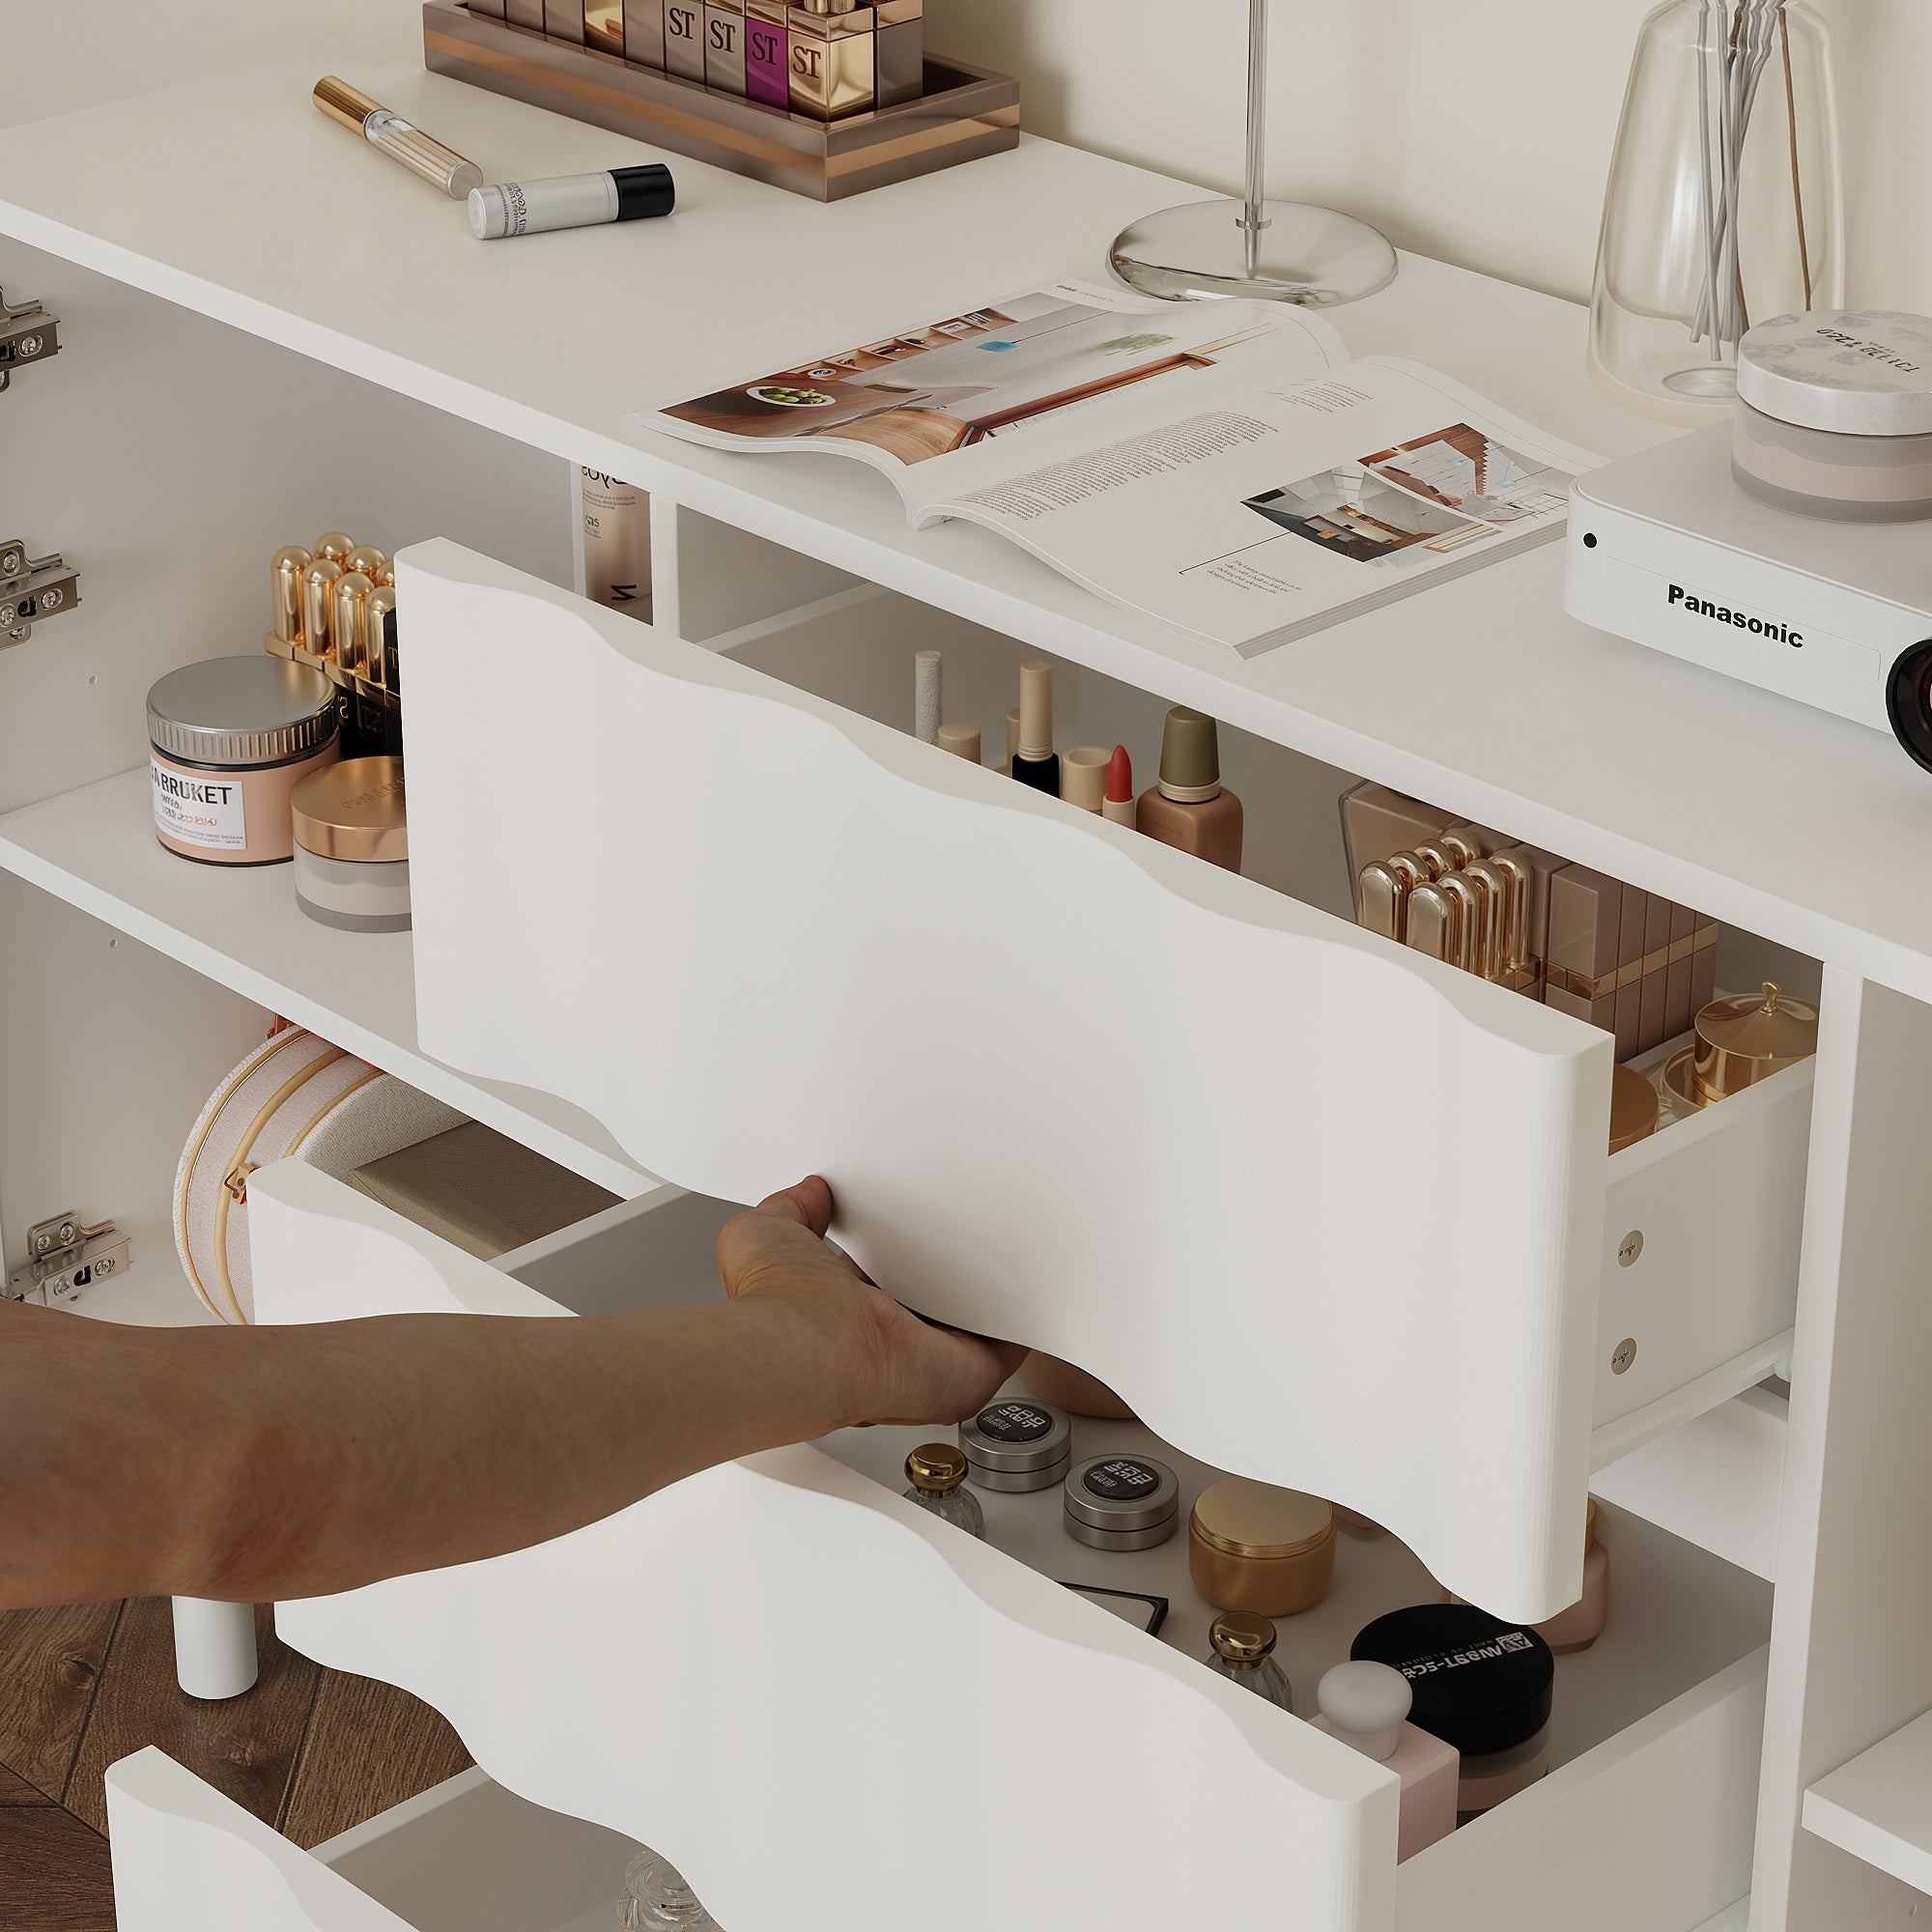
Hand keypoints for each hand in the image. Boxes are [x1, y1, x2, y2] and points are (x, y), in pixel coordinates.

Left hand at [716, 1177, 1024, 1430]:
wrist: (805, 1347)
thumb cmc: (779, 1306)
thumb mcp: (767, 1233)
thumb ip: (792, 1209)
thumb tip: (810, 1192)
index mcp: (845, 1318)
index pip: (887, 1285)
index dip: (904, 1253)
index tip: (918, 1226)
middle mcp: (890, 1346)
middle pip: (938, 1304)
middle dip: (954, 1267)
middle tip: (969, 1223)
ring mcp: (934, 1362)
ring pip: (979, 1321)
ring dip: (994, 1286)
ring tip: (1008, 1236)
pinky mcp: (974, 1370)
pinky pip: (1016, 1339)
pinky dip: (1027, 1310)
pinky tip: (1031, 1272)